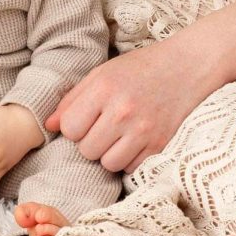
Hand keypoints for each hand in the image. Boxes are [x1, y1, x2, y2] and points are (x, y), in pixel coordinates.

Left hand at [44, 35, 215, 173]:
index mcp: (104, 88)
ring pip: (107, 163)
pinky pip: (130, 168)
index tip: (85, 118)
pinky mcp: (160, 145)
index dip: (74, 126)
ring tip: (119, 133)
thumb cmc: (140, 67)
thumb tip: (49, 125)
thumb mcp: (103, 72)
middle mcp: (123, 111)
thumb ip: (73, 98)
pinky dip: (129, 158)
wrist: (186, 66)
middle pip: (87, 150)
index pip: (70, 128)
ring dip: (109, 153)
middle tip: (104, 124)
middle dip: (90, 140)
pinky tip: (135, 139)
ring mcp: (143, 130)